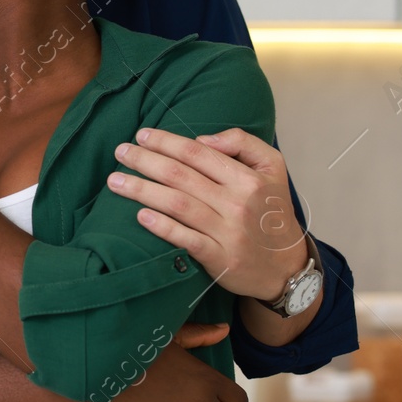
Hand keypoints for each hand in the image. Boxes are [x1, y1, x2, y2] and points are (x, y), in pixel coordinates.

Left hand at [107, 127, 308, 299]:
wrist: (286, 266)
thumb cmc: (270, 211)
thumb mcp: (272, 168)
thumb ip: (242, 143)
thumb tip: (203, 138)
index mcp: (247, 178)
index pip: (197, 153)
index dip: (165, 141)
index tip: (141, 135)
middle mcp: (237, 203)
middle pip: (180, 176)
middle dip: (144, 161)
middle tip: (120, 152)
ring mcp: (228, 232)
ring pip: (177, 204)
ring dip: (141, 190)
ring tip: (114, 182)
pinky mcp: (220, 258)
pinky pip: (186, 239)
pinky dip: (162, 227)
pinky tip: (140, 215)